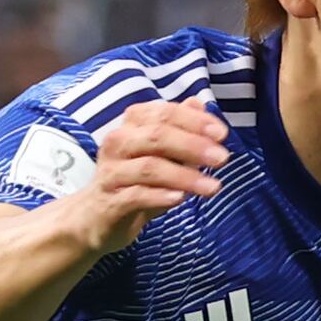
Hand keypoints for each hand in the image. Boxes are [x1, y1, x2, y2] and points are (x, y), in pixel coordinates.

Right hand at [75, 96, 229, 254]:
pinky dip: (159, 196)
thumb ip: (181, 131)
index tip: (221, 133)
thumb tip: (199, 103)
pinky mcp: (109, 201)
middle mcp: (118, 143)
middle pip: (156, 135)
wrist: (98, 217)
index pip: (163, 113)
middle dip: (193, 145)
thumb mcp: (163, 155)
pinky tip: (180, 198)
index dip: (194, 121)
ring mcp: (111, 172)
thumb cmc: (136, 181)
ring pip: (148, 167)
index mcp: (132, 125)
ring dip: (184, 176)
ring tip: (212, 186)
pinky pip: (135, 195)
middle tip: (222, 158)